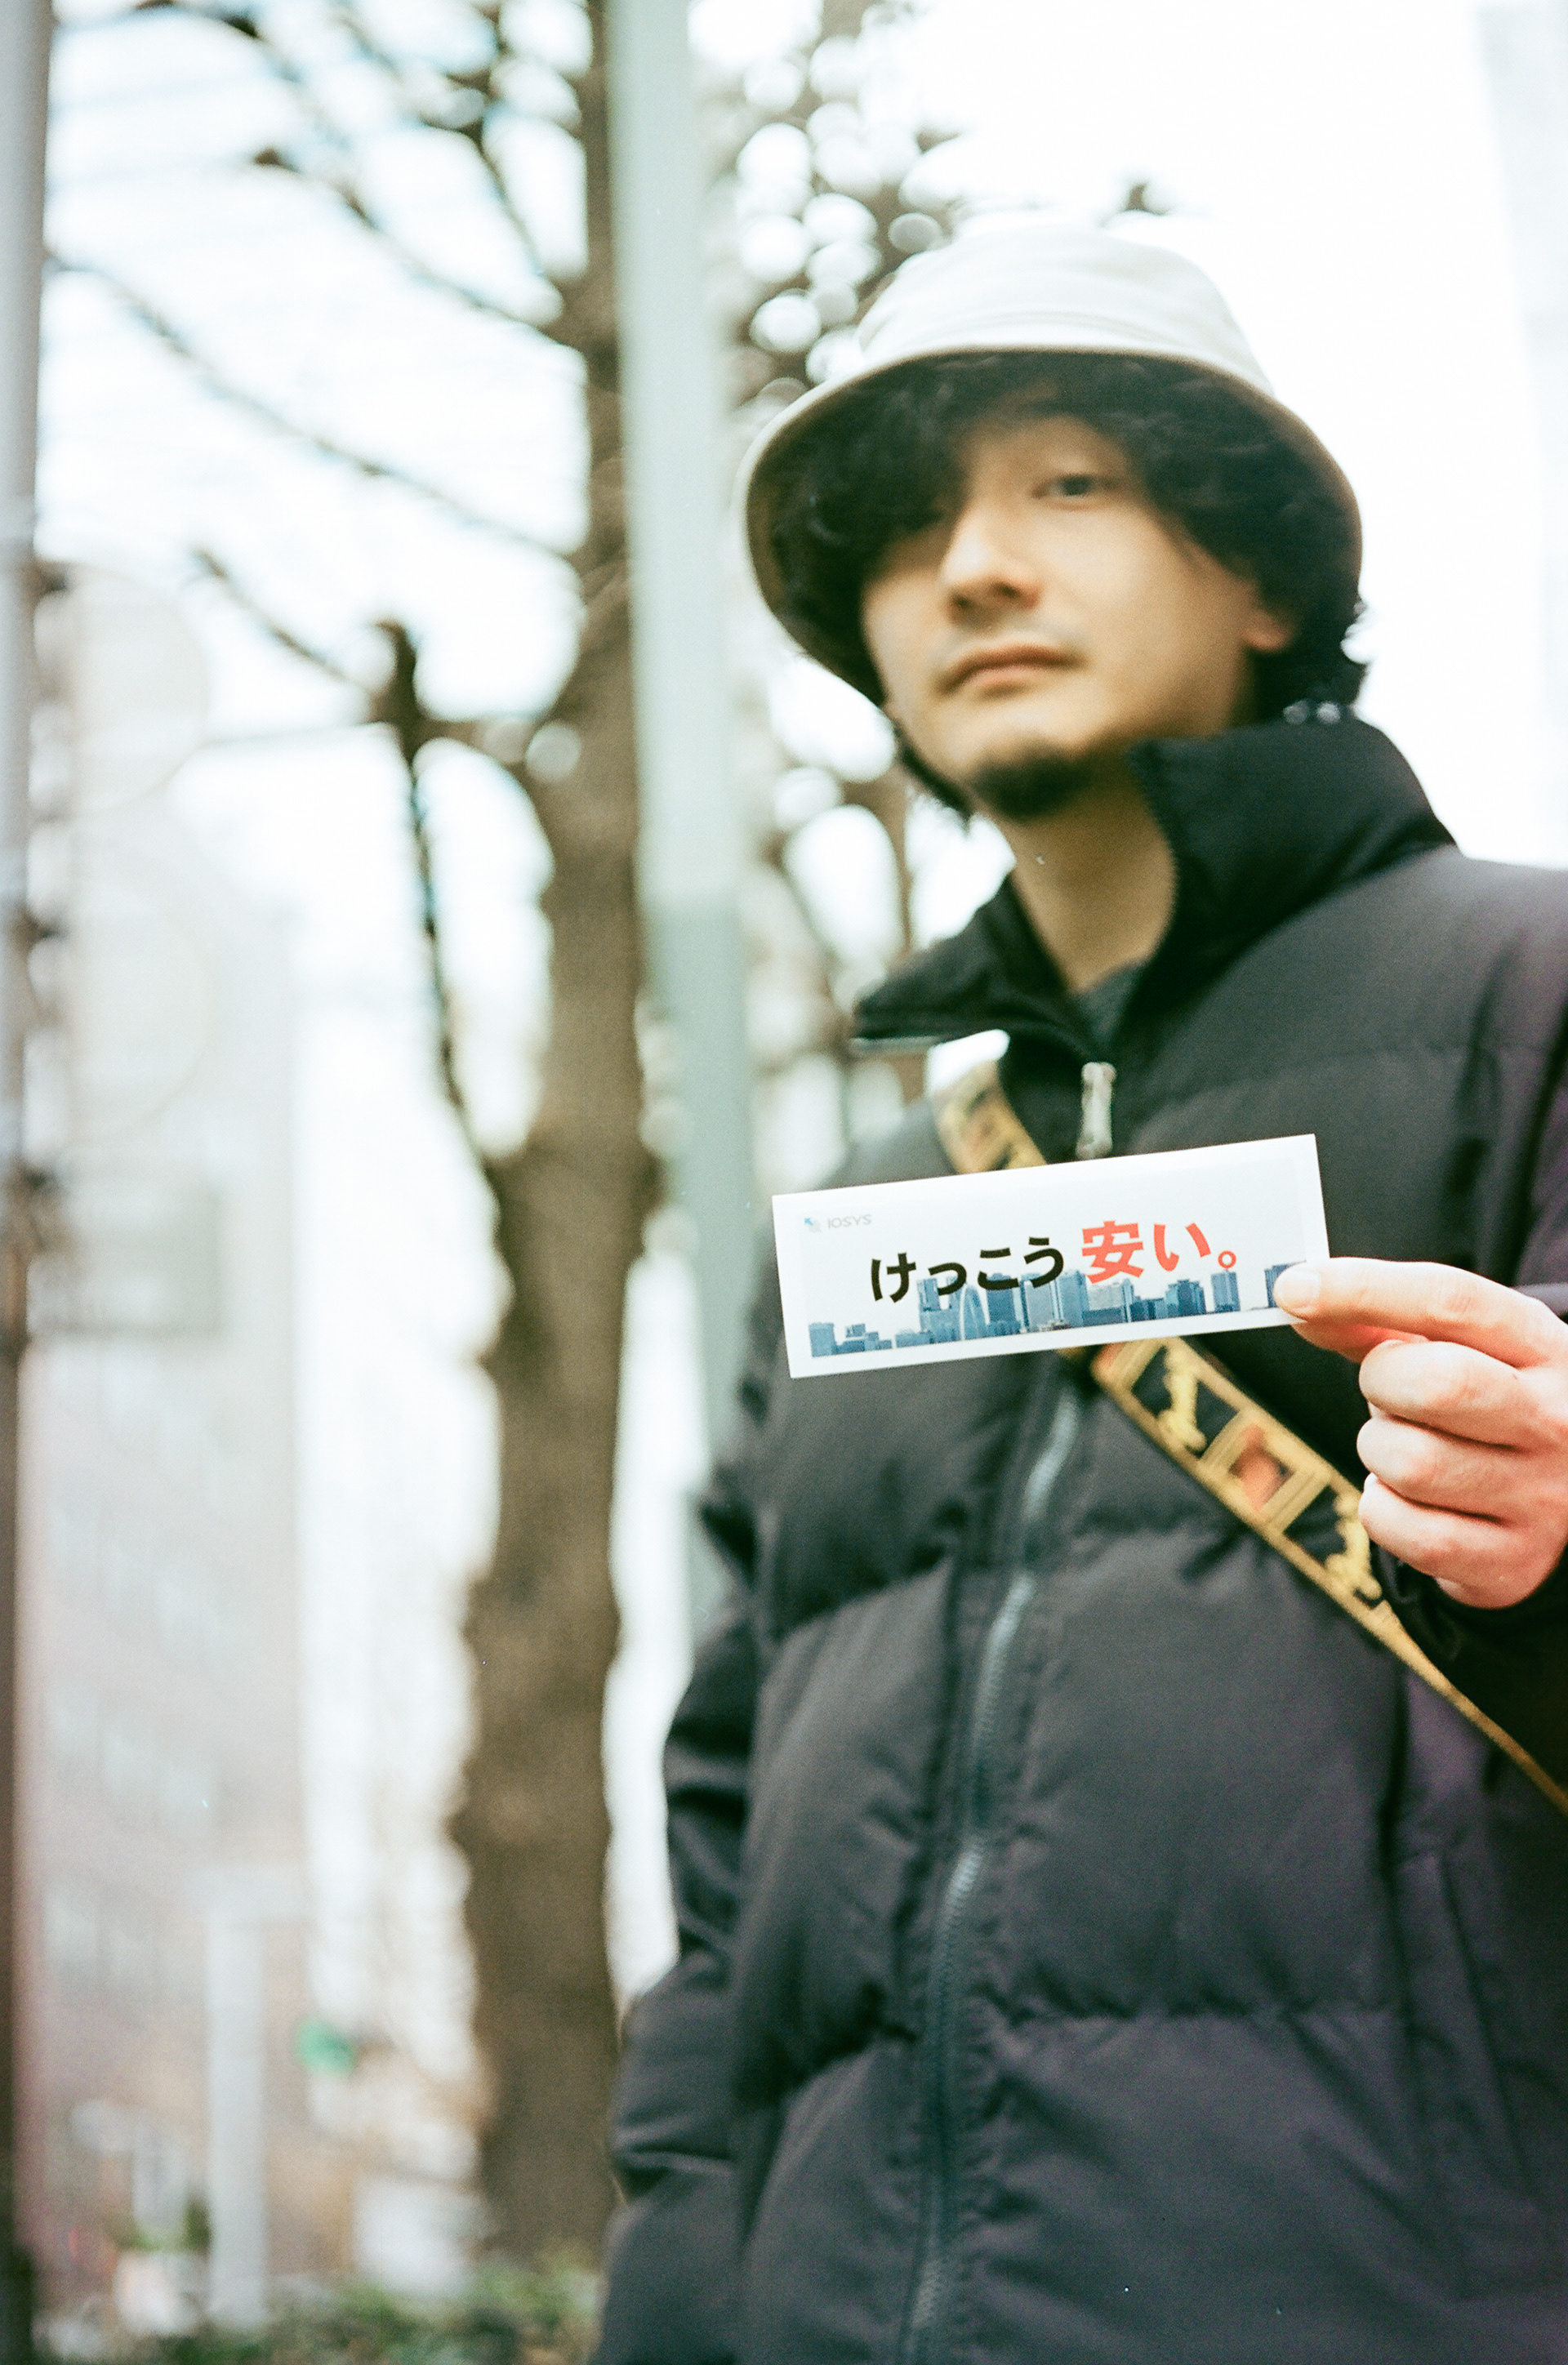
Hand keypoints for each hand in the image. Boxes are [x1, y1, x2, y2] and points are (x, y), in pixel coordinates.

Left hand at [1270, 1258, 1567, 1609]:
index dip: (1362, 1289)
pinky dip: (1383, 1510)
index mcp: (1546, 1348)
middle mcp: (1558, 1420)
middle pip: (1437, 1383)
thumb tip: (1297, 1298)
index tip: (1292, 1289)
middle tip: (1385, 1388)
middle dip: (1380, 1381)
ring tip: (1408, 1444)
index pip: (1452, 1300)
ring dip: (1378, 1449)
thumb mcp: (1461, 1348)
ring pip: (1410, 1463)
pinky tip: (1408, 1497)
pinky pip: (1406, 1533)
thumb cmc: (1488, 1404)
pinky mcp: (1512, 1562)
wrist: (1562, 1493)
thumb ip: (1379, 1323)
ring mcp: (1542, 1497)